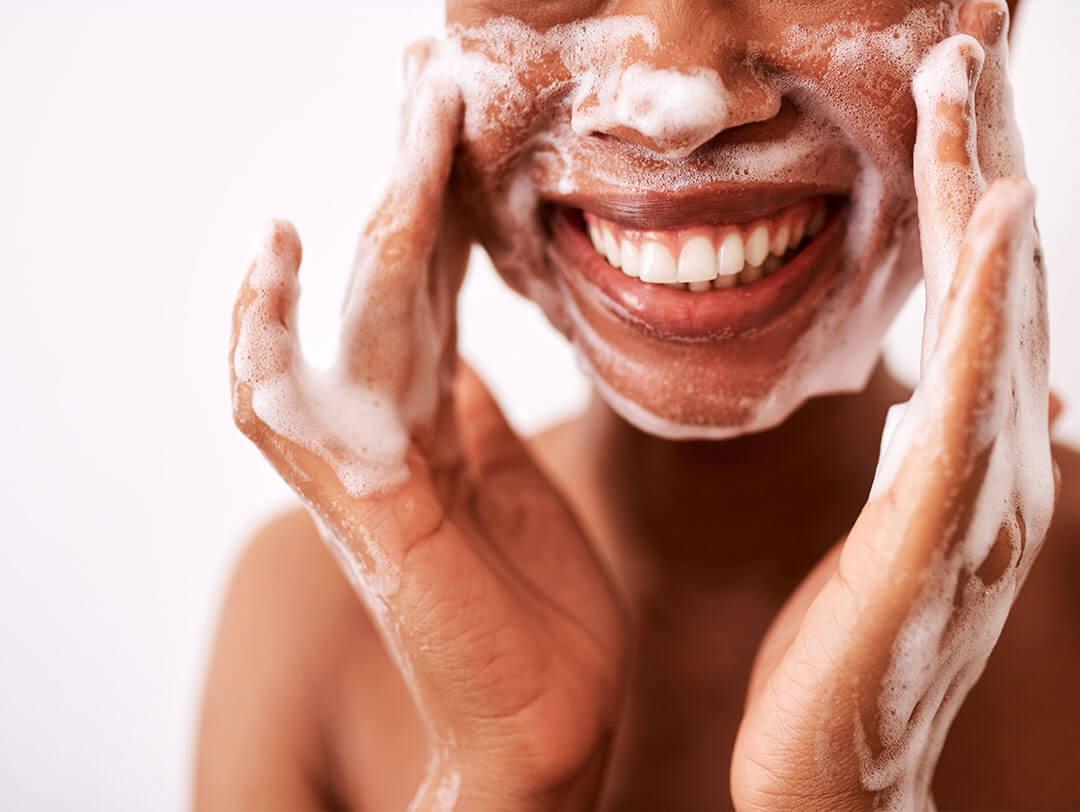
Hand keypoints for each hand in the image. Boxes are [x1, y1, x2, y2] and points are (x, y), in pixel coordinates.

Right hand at [229, 43, 625, 810]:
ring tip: (404, 126)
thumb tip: (459, 347)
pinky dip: (270, 335)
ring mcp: (370, 470)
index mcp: (434, 421)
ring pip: (354, 321)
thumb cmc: (535, 616)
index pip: (428, 282)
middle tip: (429, 76)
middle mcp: (390, 431)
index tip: (457, 117)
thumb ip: (471, 414)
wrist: (542, 729)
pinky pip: (295, 413)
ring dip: (375, 221)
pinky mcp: (371, 515)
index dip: (438, 199)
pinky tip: (277, 258)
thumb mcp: (513, 485)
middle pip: (391, 279)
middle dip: (410, 178)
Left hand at [731, 3, 1056, 809]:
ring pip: (995, 320)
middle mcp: (996, 460)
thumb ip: (921, 450)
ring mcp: (981, 501)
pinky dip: (985, 312)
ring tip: (971, 84)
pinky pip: (966, 408)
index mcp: (966, 450)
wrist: (833, 775)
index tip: (947, 80)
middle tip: (969, 34)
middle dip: (988, 153)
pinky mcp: (936, 544)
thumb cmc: (841, 652)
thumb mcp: (883, 529)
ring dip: (990, 195)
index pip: (972, 291)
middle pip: (997, 278)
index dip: (970, 181)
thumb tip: (954, 386)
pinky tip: (996, 224)